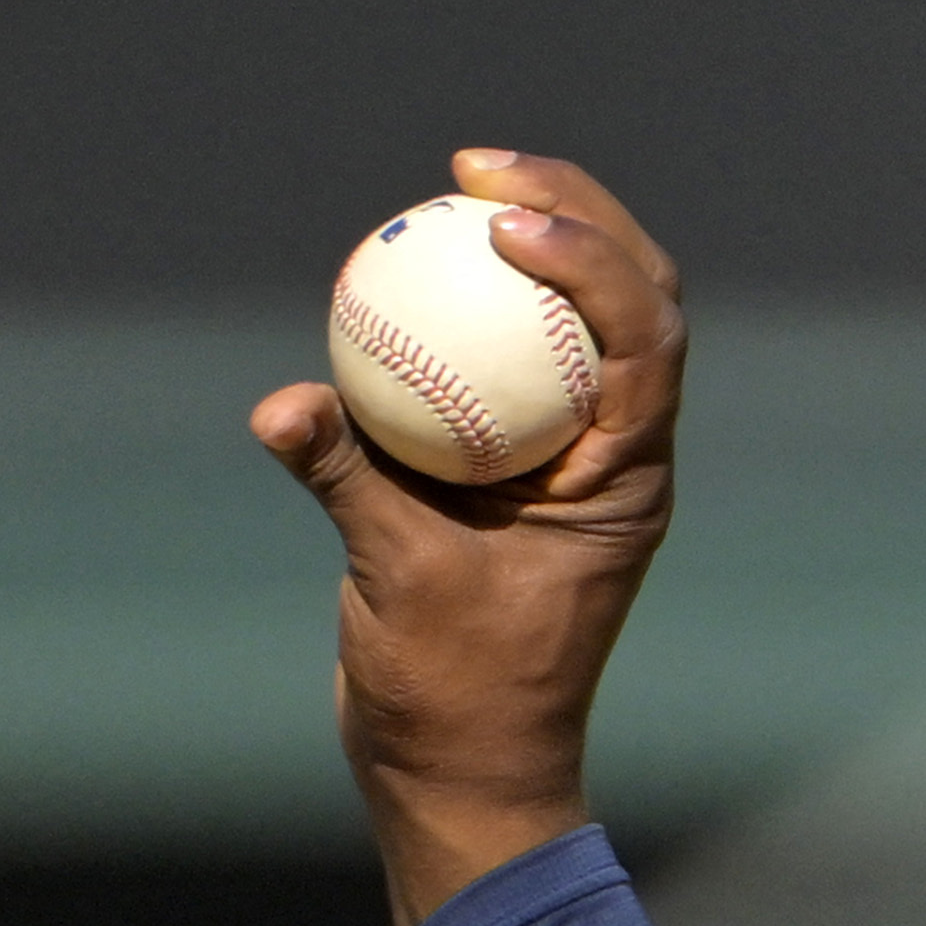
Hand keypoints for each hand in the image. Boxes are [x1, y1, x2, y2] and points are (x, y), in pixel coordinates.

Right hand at [248, 149, 684, 925]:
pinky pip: (498, 363)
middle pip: (632, 305)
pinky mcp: (515, 467)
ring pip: (578, 324)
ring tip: (459, 177)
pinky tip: (406, 258)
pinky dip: (463, 309)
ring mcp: (572, 459)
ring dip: (537, 241)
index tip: (507, 217)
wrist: (464, 760)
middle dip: (578, 213)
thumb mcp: (399, 579)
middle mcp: (617, 458)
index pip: (643, 342)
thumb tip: (283, 408)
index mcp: (628, 482)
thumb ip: (348, 481)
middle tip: (479, 165)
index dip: (594, 259)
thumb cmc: (456, 690)